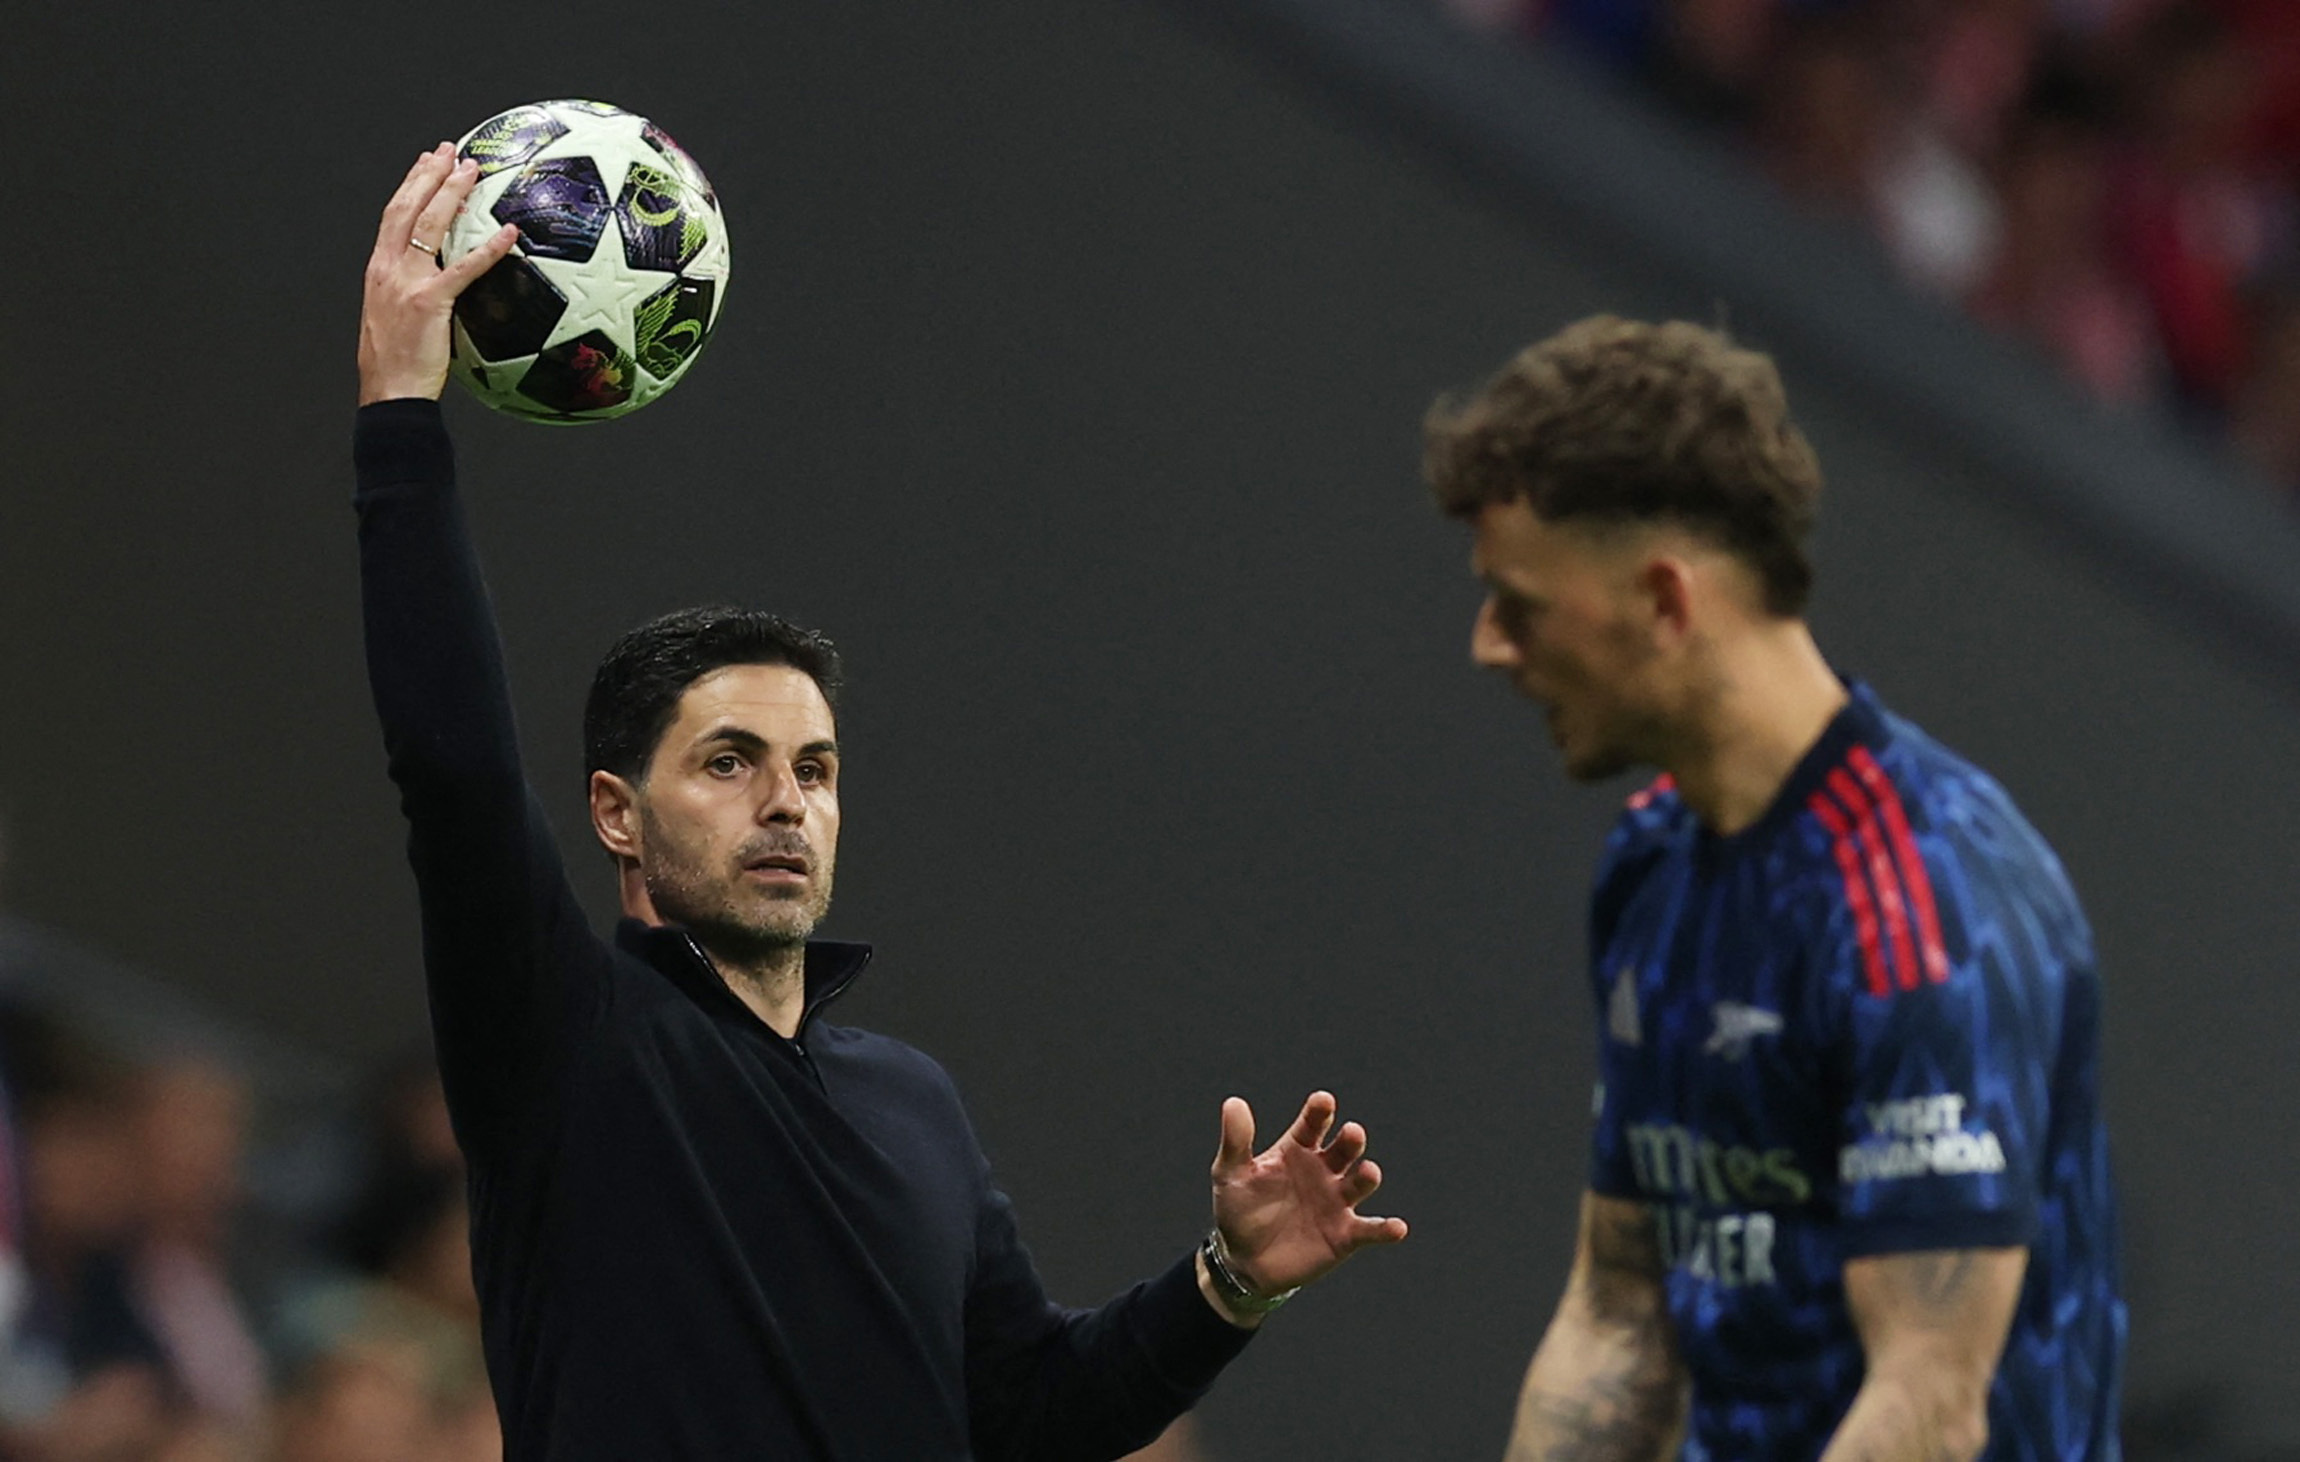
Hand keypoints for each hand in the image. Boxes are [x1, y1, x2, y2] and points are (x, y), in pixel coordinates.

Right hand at [357, 142, 518, 403]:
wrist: (389, 393)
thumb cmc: (397, 366)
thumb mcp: (396, 318)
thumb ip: (414, 292)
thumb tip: (440, 284)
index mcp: (379, 270)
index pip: (393, 215)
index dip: (410, 184)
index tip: (426, 162)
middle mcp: (388, 268)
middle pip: (407, 208)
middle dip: (429, 174)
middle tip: (449, 151)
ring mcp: (407, 282)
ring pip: (429, 225)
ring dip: (451, 193)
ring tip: (471, 169)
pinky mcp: (429, 302)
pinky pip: (464, 268)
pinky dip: (488, 249)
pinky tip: (509, 233)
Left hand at [1209, 1091, 1407, 1296]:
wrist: (1244, 1263)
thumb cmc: (1238, 1211)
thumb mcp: (1231, 1174)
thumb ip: (1236, 1141)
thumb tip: (1234, 1102)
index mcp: (1297, 1149)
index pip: (1313, 1124)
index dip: (1319, 1112)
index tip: (1323, 1101)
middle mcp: (1323, 1170)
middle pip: (1344, 1149)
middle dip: (1350, 1140)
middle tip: (1352, 1133)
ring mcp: (1337, 1202)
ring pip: (1360, 1183)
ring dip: (1368, 1177)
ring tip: (1367, 1173)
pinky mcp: (1346, 1235)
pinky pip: (1370, 1230)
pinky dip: (1386, 1229)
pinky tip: (1396, 1227)